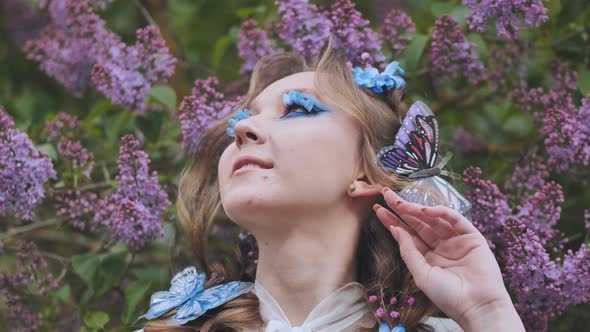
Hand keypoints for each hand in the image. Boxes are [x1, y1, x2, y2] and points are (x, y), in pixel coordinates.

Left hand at [373, 187, 518, 328]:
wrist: (478, 307)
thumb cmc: (449, 296)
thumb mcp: (421, 274)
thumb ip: (409, 251)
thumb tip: (395, 229)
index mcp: (427, 257)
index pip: (407, 234)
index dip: (393, 221)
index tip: (377, 208)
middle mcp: (440, 246)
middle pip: (417, 223)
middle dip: (402, 208)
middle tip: (386, 194)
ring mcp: (456, 240)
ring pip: (433, 218)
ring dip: (417, 209)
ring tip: (401, 203)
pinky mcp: (471, 236)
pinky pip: (454, 219)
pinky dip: (441, 212)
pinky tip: (425, 210)